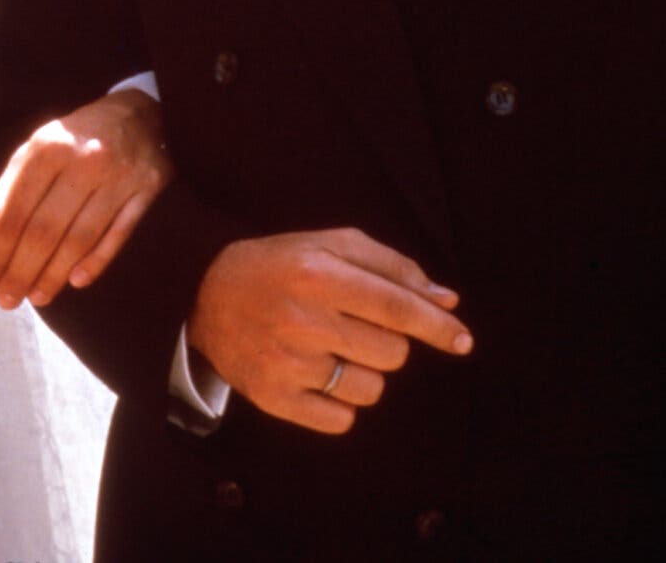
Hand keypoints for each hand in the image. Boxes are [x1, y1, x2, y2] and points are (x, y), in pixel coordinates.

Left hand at [0, 87, 170, 308]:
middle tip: (7, 301)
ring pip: (81, 237)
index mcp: (47, 148)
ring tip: (37, 298)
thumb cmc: (73, 140)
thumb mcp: (33, 155)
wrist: (137, 113)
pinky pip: (120, 233)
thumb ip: (2, 195)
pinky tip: (76, 281)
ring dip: (55, 274)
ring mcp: (119, 176)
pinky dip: (97, 261)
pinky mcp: (148, 189)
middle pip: (46, 229)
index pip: (16, 212)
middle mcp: (83, 160)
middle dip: (22, 271)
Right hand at [188, 227, 471, 434]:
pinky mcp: (274, 397)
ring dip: (363, 373)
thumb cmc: (277, 265)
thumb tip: (447, 300)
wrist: (202, 293)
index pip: (398, 307)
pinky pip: (341, 420)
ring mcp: (288, 362)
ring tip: (330, 350)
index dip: (438, 326)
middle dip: (387, 342)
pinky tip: (315, 376)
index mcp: (319, 274)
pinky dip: (339, 404)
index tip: (463, 340)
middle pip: (393, 354)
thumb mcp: (327, 246)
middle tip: (353, 326)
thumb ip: (391, 267)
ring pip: (372, 389)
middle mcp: (304, 319)